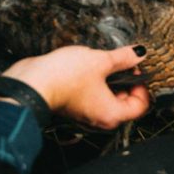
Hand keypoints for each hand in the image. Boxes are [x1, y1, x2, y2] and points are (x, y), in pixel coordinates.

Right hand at [1, 45, 149, 128]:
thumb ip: (123, 58)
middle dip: (125, 80)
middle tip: (120, 61)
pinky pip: (93, 96)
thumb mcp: (100, 61)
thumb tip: (139, 53)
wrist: (32, 82)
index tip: (134, 68)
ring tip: (101, 62)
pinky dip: (95, 82)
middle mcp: (100, 119)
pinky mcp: (74, 105)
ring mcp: (86, 114)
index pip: (141, 105)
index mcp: (112, 114)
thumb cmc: (65, 77)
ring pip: (108, 97)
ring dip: (109, 80)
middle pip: (125, 102)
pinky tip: (87, 67)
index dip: (142, 84)